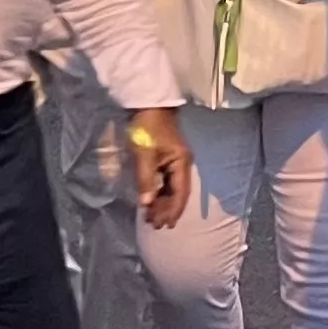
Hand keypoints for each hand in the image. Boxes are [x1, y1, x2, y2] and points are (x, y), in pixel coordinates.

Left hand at [126, 109, 194, 231]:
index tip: (164, 225)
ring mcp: (175, 161)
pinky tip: (150, 200)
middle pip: (177, 193)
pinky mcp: (166, 157)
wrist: (147, 103)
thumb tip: (146, 204)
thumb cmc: (147, 127)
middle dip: (167, 210)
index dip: (173, 211)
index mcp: (182, 163)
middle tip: (153, 225)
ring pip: (171, 188)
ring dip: (162, 203)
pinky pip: (165, 180)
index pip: (181, 193)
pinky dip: (158, 192)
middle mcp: (182, 164)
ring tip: (150, 217)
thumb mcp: (145, 154)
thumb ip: (146, 180)